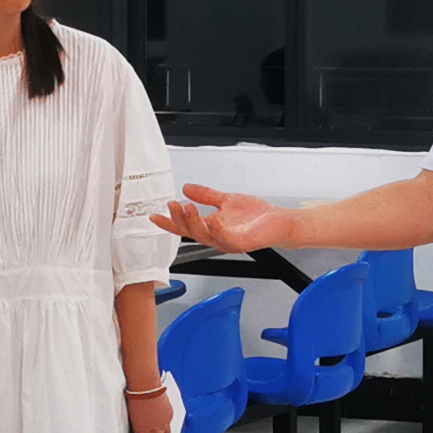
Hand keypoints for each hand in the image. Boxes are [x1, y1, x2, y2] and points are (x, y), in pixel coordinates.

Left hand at [125, 383, 173, 432]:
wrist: (145, 387)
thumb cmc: (135, 401)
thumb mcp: (134, 420)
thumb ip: (141, 430)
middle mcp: (156, 432)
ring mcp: (165, 424)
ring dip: (163, 432)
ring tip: (157, 424)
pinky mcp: (171, 415)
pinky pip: (169, 422)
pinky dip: (165, 420)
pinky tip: (159, 413)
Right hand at [155, 184, 292, 252]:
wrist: (278, 222)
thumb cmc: (256, 216)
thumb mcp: (226, 200)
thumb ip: (206, 195)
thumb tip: (187, 188)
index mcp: (210, 227)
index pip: (185, 226)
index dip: (169, 222)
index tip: (154, 216)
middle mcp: (215, 236)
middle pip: (190, 231)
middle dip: (178, 219)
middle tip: (172, 206)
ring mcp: (226, 241)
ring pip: (203, 236)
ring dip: (194, 222)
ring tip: (188, 207)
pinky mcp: (239, 243)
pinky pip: (224, 238)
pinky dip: (217, 230)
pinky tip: (212, 221)